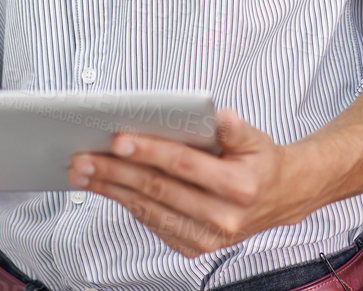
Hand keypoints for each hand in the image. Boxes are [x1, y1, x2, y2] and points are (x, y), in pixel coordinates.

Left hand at [69, 108, 316, 256]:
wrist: (280, 198)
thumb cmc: (260, 161)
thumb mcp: (254, 138)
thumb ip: (234, 128)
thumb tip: (221, 116)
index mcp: (239, 187)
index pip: (184, 165)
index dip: (150, 151)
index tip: (117, 139)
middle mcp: (222, 217)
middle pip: (158, 189)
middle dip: (115, 171)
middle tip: (82, 157)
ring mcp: (206, 238)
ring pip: (148, 209)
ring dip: (111, 189)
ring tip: (83, 172)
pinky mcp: (193, 246)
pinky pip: (152, 222)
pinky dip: (126, 203)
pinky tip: (107, 187)